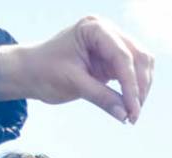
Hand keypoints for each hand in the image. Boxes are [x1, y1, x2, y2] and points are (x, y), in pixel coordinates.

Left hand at [0, 16, 154, 123]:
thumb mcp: (73, 83)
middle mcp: (107, 31)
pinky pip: (133, 72)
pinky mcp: (112, 58)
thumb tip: (125, 115)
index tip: (133, 111)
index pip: (123, 56)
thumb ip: (101, 97)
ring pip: (142, 65)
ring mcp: (112, 43)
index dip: (131, 84)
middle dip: (139, 87)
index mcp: (94, 28)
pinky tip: (128, 105)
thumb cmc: (44, 71)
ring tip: (131, 112)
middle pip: (139, 58)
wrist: (30, 71)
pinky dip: (134, 89)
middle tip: (133, 115)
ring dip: (141, 89)